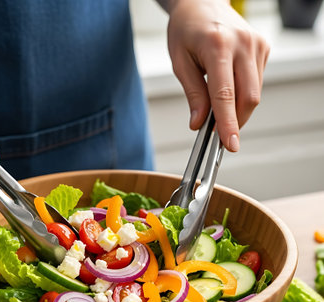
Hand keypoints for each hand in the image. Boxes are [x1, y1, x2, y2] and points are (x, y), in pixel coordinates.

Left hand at [166, 0, 269, 151]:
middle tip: (218, 134)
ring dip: (238, 109)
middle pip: (248, 98)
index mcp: (218, 47)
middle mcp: (243, 44)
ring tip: (218, 107)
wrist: (202, 3)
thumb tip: (198, 123)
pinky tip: (229, 87)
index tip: (230, 144)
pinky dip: (242, 95)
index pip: (225, 95)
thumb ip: (193, 94)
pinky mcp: (264, 48)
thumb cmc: (187, 30)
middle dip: (235, 122)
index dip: (227, 124)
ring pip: (254, 94)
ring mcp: (257, 45)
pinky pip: (256, 83)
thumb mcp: (180, 62)